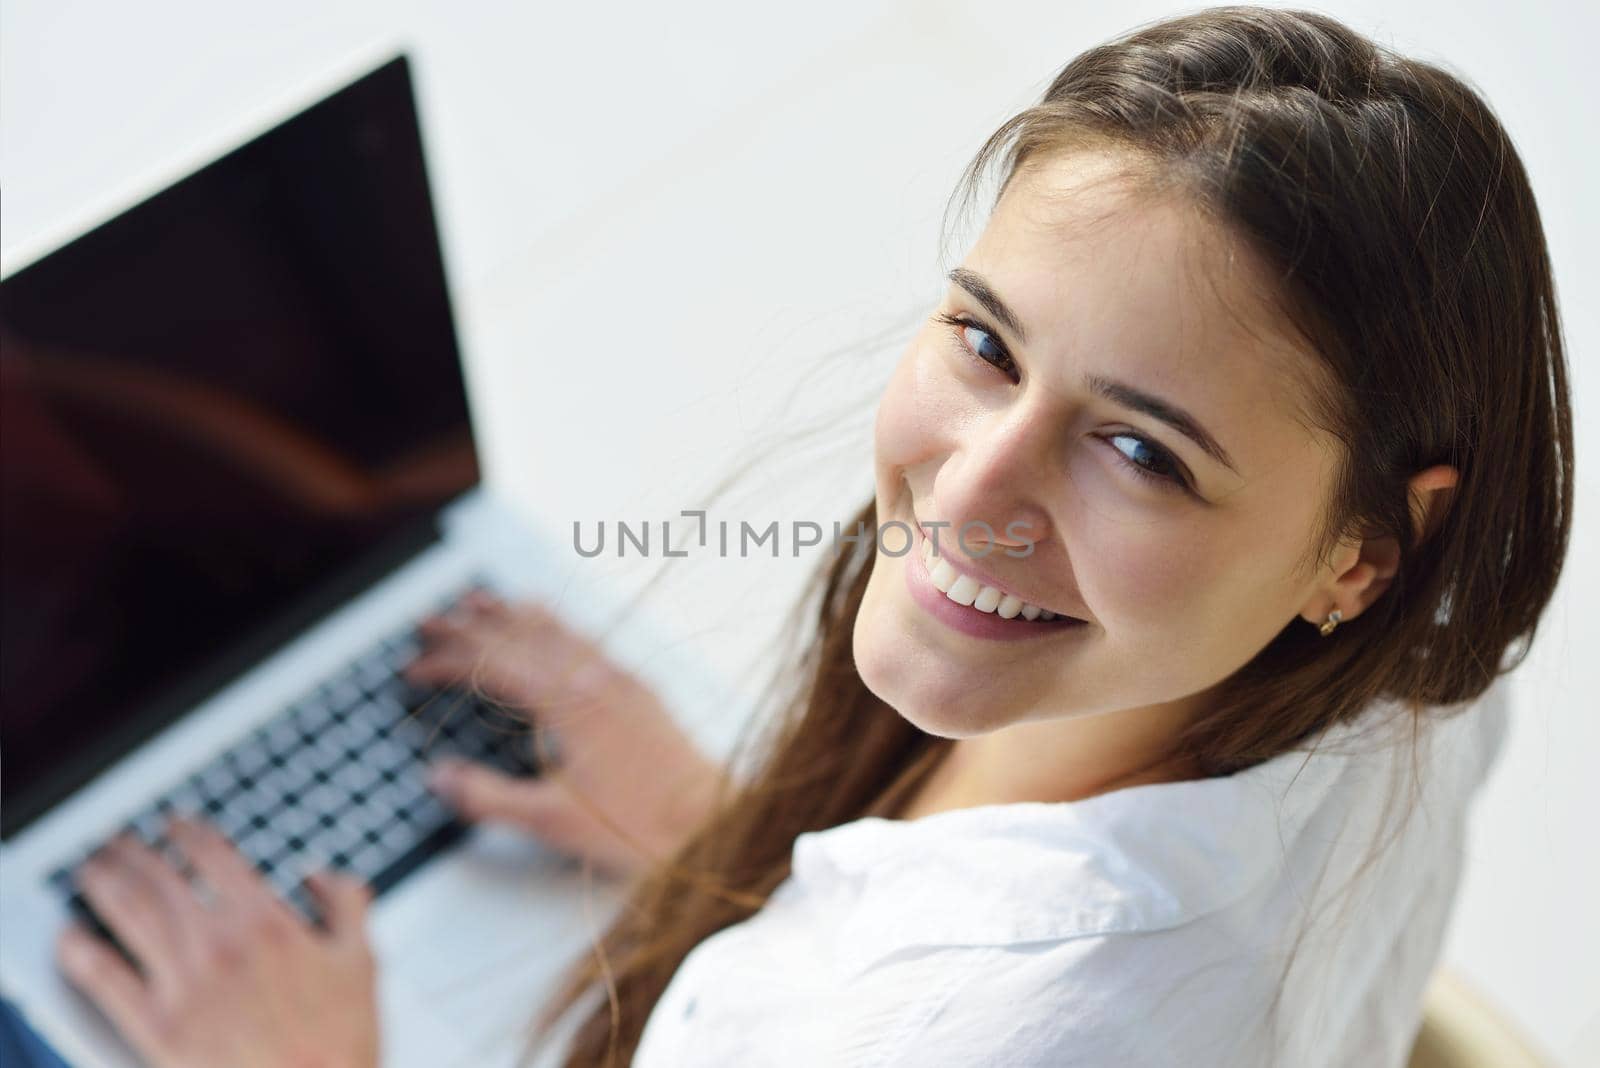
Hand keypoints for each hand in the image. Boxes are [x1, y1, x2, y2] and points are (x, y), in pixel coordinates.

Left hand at [55, 818, 378, 1067]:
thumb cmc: (340, 1041)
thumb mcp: (362, 961)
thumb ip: (346, 906)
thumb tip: (321, 878)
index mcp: (266, 922)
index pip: (213, 857)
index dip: (188, 832)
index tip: (175, 824)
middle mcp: (218, 945)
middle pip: (160, 880)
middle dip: (133, 853)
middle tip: (119, 842)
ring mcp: (184, 986)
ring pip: (129, 916)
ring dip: (104, 884)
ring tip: (92, 870)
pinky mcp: (158, 1028)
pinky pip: (107, 982)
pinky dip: (83, 954)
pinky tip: (71, 938)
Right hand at [405, 589, 722, 879]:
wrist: (712, 823)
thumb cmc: (640, 827)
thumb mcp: (551, 821)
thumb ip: (488, 798)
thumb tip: (438, 777)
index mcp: (566, 704)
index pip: (492, 666)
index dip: (445, 663)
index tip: (411, 669)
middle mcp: (593, 679)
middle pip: (518, 638)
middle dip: (468, 628)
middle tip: (428, 620)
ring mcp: (620, 681)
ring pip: (555, 631)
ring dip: (512, 615)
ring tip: (480, 600)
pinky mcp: (640, 691)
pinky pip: (587, 641)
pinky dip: (555, 625)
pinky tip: (551, 625)